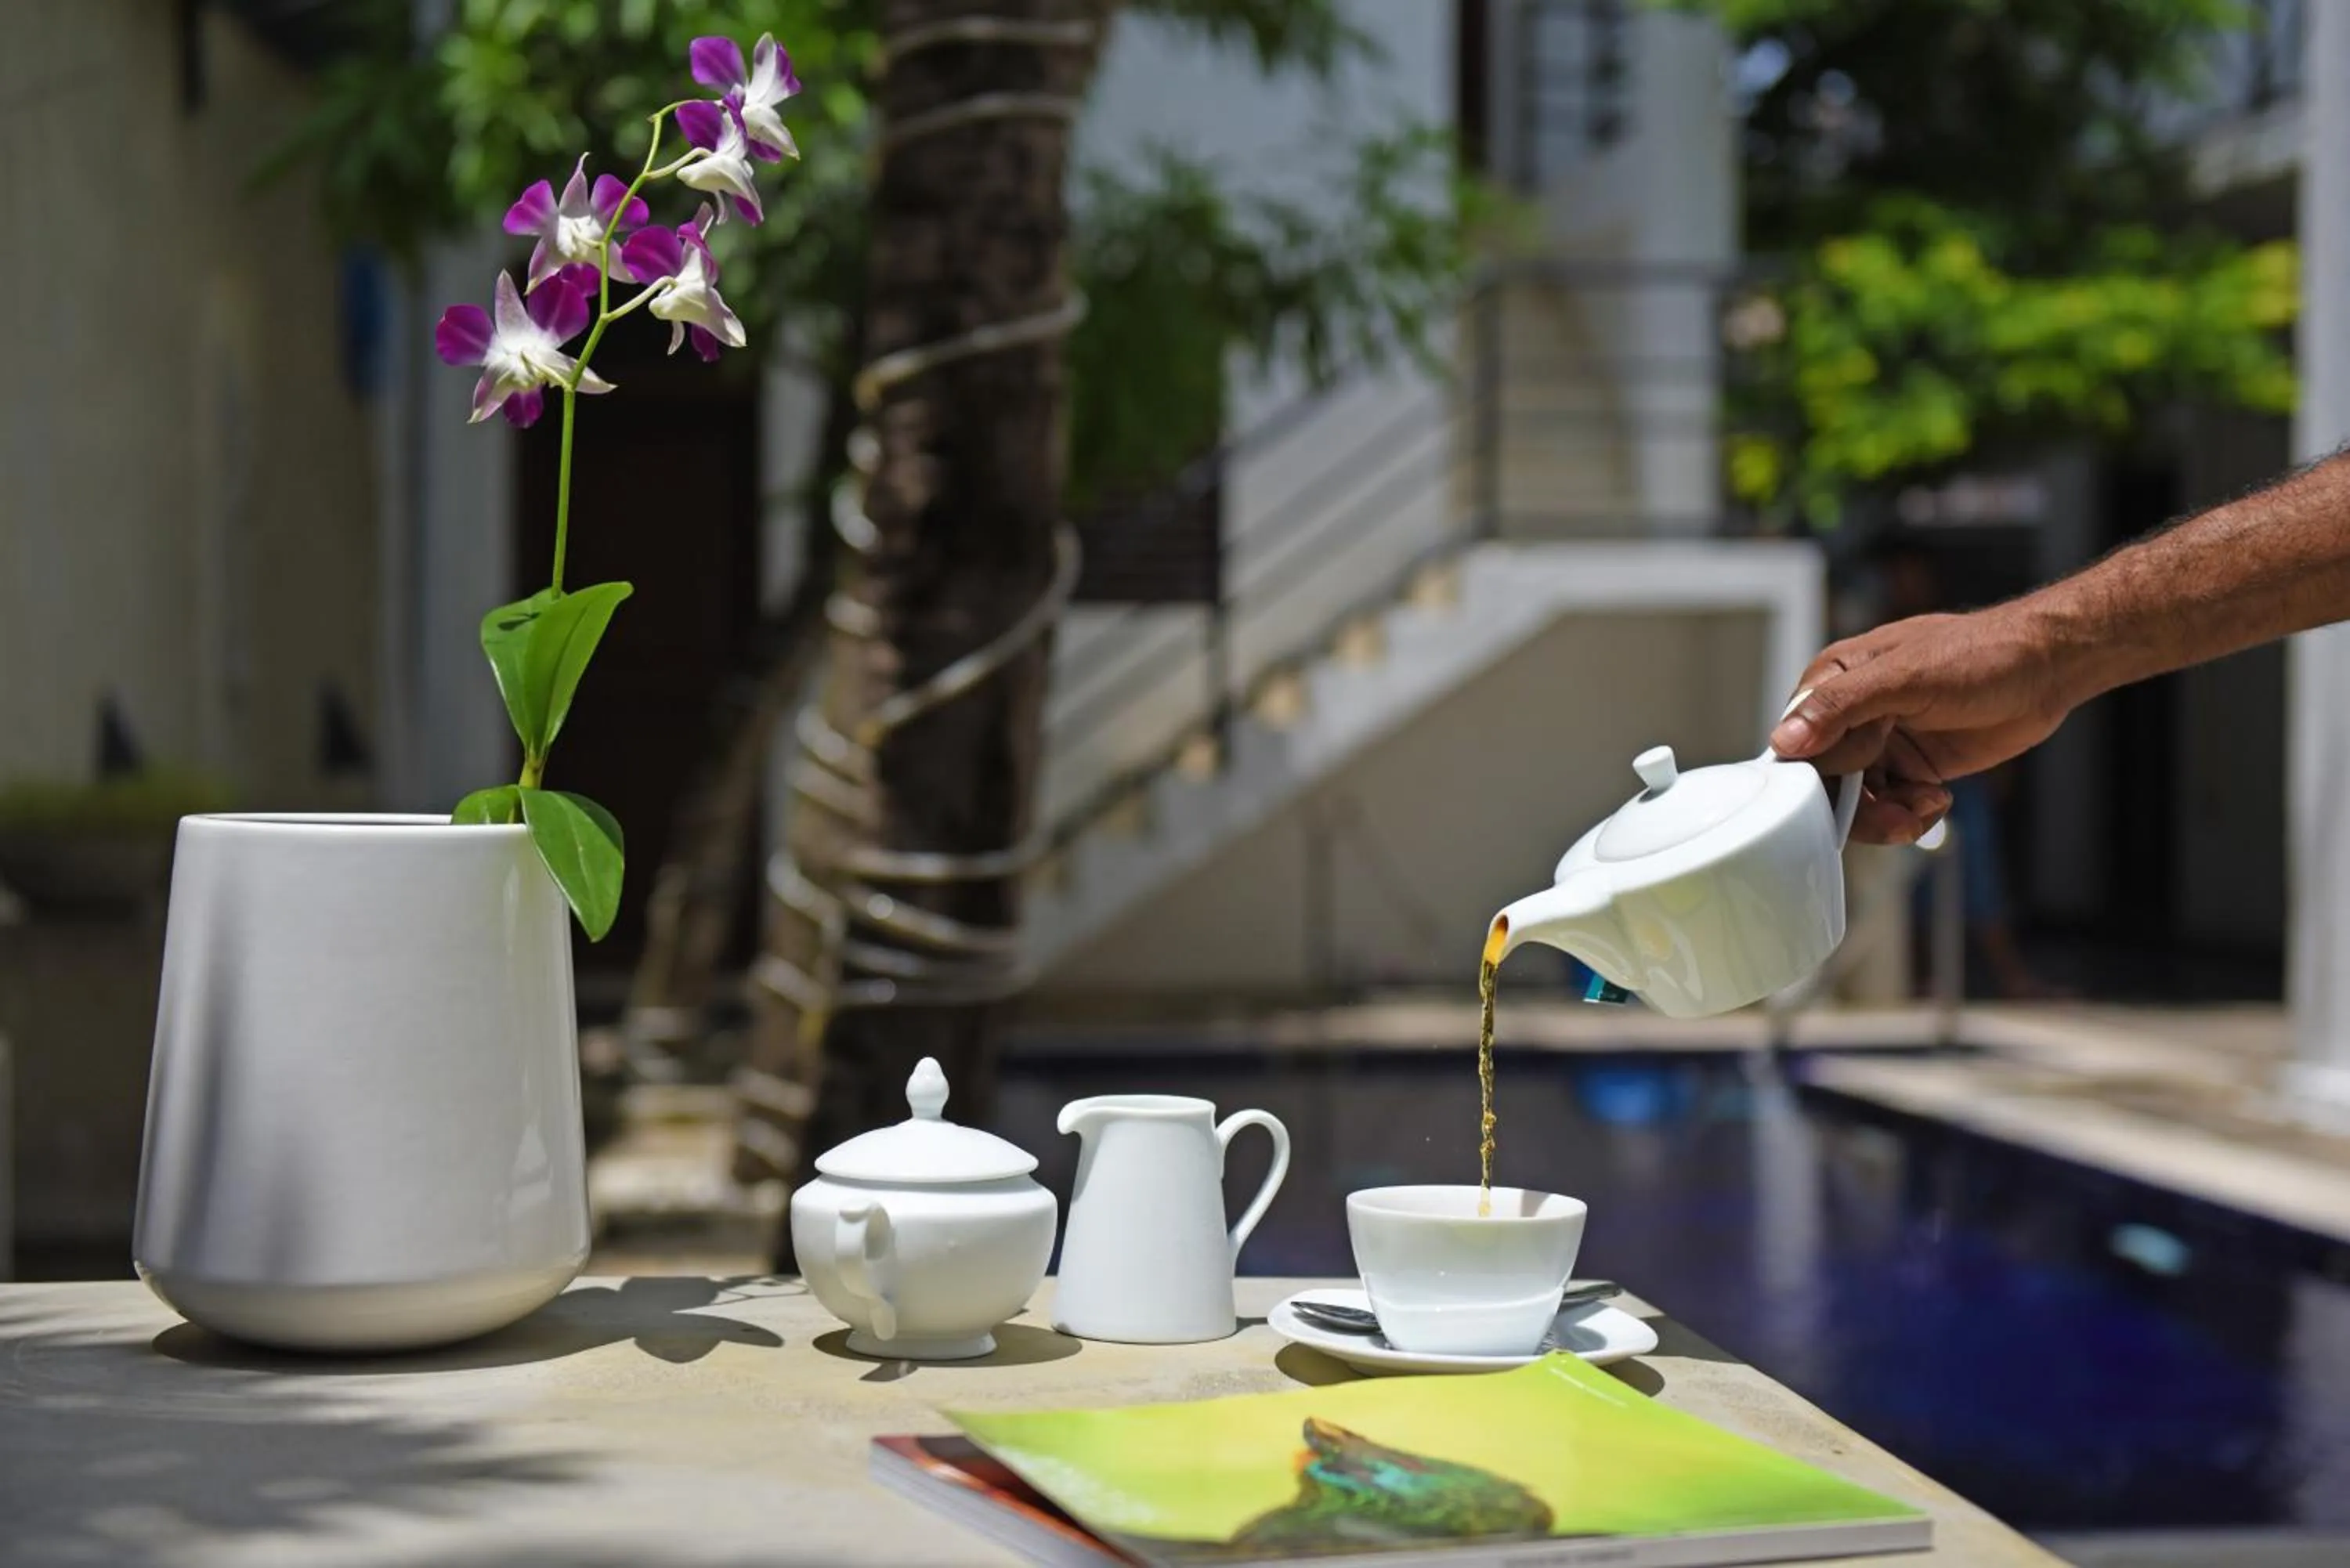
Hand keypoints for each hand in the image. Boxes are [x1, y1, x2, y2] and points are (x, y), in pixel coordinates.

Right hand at [1770, 604, 2081, 844]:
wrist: (2047, 669)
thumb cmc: (1980, 654)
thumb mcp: (1905, 677)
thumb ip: (1842, 707)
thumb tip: (1785, 740)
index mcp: (1834, 681)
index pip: (1797, 743)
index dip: (1818, 775)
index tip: (1852, 791)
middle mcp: (1850, 715)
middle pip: (1824, 781)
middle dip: (1858, 807)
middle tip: (1897, 814)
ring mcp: (1881, 744)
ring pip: (1857, 801)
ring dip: (1888, 815)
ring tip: (1927, 806)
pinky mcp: (1910, 767)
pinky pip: (1891, 806)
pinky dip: (1912, 814)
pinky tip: (1939, 800)